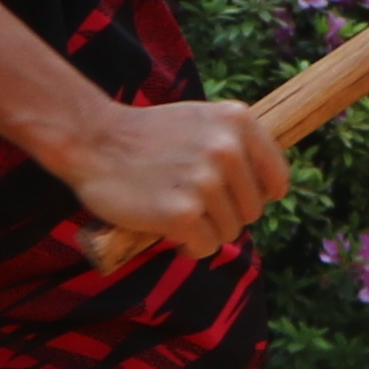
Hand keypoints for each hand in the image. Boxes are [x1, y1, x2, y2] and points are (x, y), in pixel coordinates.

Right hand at [62, 96, 286, 255]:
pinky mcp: (182, 214)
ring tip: (175, 210)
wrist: (92, 141)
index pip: (277, 180)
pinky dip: (190, 246)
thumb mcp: (201, 121)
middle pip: (252, 211)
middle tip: (192, 203)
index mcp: (238, 121)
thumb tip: (272, 189)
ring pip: (230, 232)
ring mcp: (205, 182)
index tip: (233, 198)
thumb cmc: (147, 136)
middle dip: (226, 215)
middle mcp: (227, 148)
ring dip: (205, 230)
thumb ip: (237, 145)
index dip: (256, 196)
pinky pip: (206, 247)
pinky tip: (169, 229)